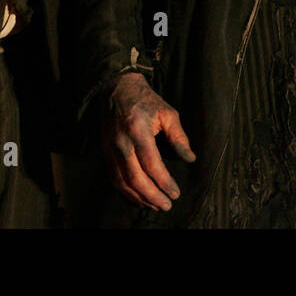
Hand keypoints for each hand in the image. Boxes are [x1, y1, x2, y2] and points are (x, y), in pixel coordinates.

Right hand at [101, 72, 195, 210]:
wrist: (117, 89)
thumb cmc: (145, 100)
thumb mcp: (167, 113)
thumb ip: (179, 137)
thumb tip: (190, 159)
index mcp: (138, 131)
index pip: (152, 164)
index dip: (164, 182)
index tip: (175, 193)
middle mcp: (121, 142)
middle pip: (135, 178)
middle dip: (152, 196)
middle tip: (167, 205)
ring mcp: (110, 148)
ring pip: (122, 182)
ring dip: (139, 198)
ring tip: (154, 205)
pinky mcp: (105, 152)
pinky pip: (114, 178)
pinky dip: (126, 192)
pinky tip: (138, 198)